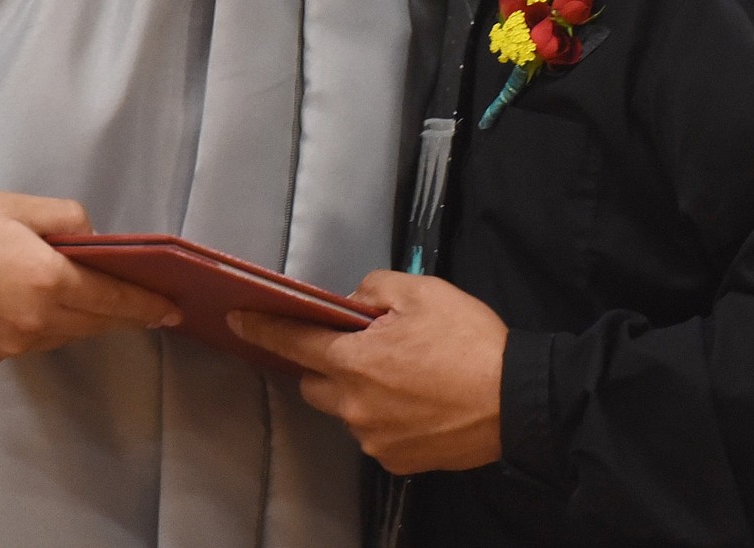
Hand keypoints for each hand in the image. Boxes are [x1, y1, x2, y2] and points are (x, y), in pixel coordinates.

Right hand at [0, 191, 179, 362]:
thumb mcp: (21, 206)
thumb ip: (68, 222)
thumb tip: (95, 243)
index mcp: (46, 282)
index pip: (112, 299)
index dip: (146, 304)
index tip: (173, 308)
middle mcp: (34, 323)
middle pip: (95, 323)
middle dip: (125, 314)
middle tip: (153, 306)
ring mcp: (10, 346)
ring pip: (67, 335)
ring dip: (89, 319)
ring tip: (106, 300)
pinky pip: (38, 341)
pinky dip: (55, 326)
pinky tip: (53, 305)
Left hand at [230, 271, 506, 473]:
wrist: (516, 400)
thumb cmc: (467, 340)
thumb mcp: (420, 292)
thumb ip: (373, 290)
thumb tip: (351, 304)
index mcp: (353, 362)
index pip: (293, 343)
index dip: (263, 329)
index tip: (237, 321)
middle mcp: (354, 407)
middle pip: (316, 383)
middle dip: (326, 363)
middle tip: (362, 344)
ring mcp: (375, 440)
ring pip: (347, 409)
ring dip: (360, 390)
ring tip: (405, 373)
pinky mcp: (398, 462)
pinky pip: (375, 432)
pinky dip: (386, 415)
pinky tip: (419, 399)